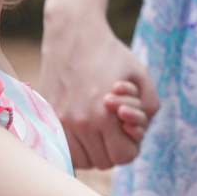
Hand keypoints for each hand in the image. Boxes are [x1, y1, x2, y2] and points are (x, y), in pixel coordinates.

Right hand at [39, 16, 159, 168]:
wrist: (74, 33)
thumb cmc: (111, 54)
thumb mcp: (141, 76)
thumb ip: (149, 108)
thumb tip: (138, 135)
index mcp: (103, 116)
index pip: (122, 157)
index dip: (132, 147)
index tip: (129, 132)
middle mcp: (78, 123)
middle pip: (103, 162)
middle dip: (114, 148)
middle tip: (115, 129)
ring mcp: (59, 121)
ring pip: (81, 161)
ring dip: (93, 151)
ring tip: (99, 131)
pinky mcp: (47, 116)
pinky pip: (62, 150)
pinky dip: (75, 147)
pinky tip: (83, 131)